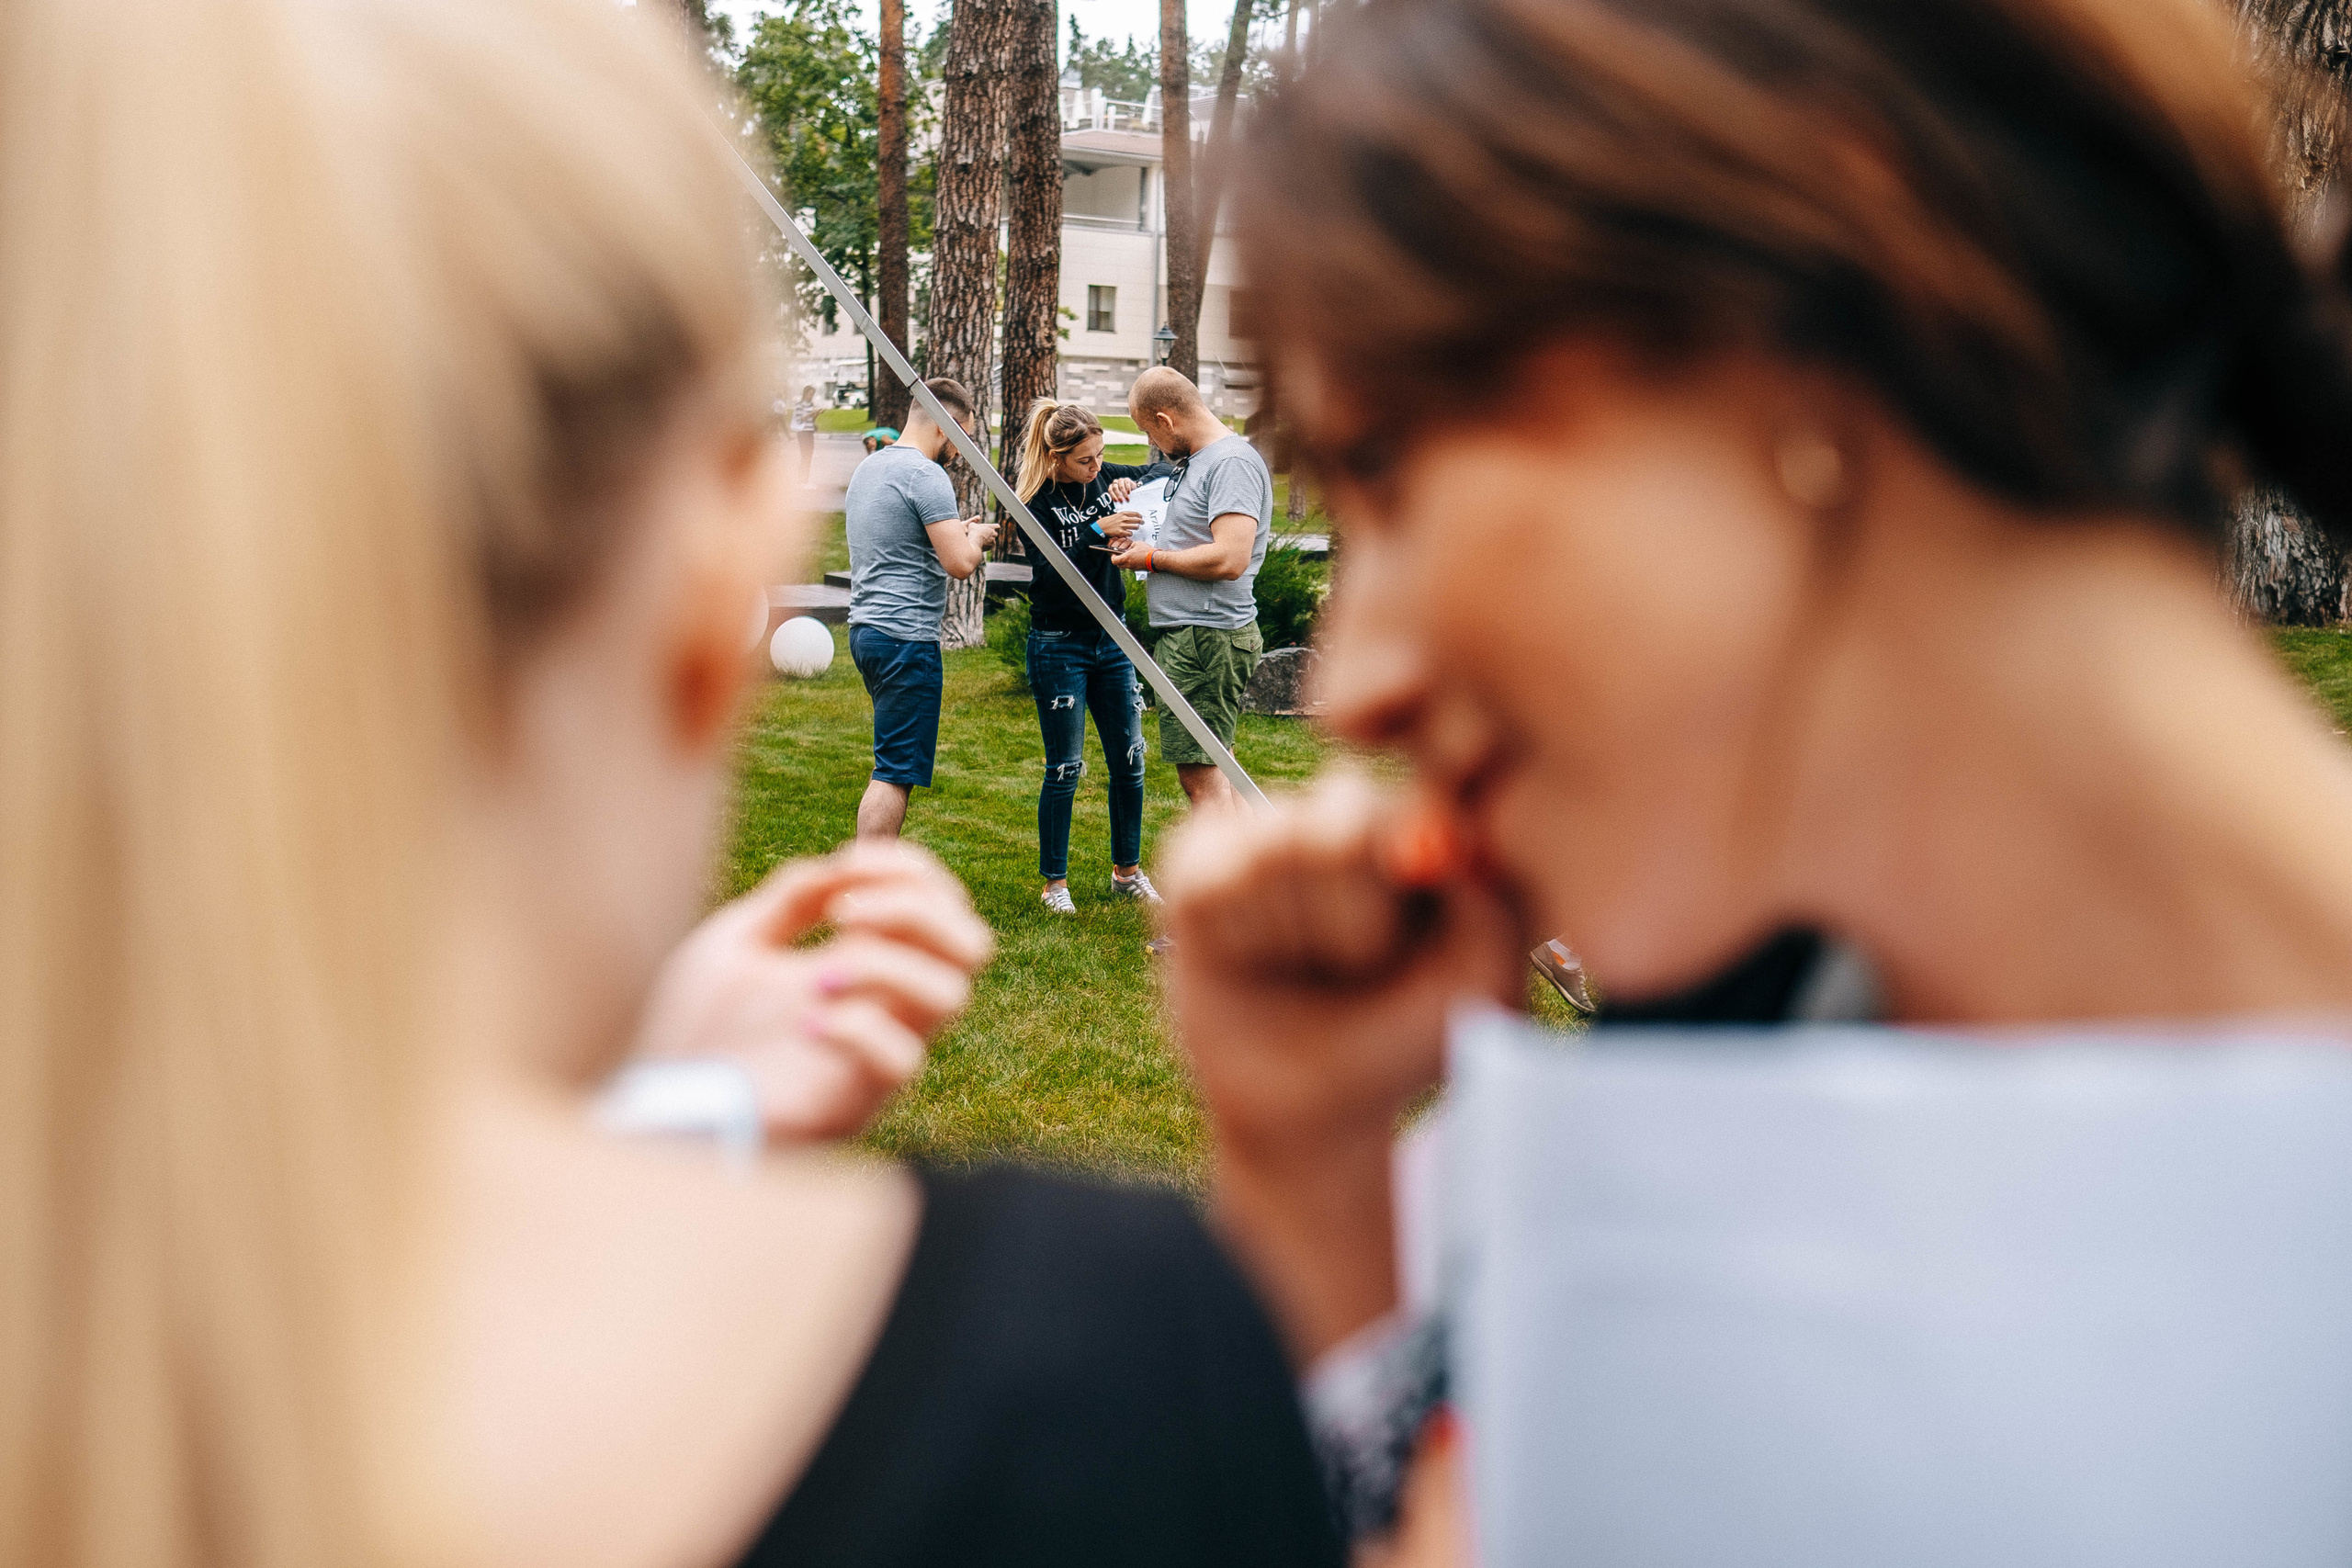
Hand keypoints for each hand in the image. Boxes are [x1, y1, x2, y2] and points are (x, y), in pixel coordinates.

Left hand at [631, 841, 994, 1141]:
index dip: (912, 869)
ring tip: (818, 977)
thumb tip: (843, 867)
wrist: (662, 1106)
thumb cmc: (696, 1030)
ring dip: (888, 964)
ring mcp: (878, 1049)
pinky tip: (804, 1026)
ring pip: (952, 994)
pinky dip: (859, 1027)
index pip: (939, 904)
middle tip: (845, 914)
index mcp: (865, 959)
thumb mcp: (736, 941)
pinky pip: (903, 1060)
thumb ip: (790, 898)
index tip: (850, 862)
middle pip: (973, 944)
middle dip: (919, 908)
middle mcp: (885, 1002)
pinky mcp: (859, 1097)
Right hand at [969, 518, 999, 550]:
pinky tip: (981, 544)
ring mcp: (993, 541)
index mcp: (991, 527)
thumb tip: (975, 522)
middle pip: (995, 534)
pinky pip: (990, 546)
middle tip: (985, 534)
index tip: (992, 528)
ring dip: (989, 540)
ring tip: (982, 540)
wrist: (974, 543)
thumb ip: (974, 522)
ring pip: (993, 540)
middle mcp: (993, 534)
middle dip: (991, 534)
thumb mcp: (972, 525)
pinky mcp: (990, 547)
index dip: (995, 527)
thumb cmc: (973, 533)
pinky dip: (986, 545)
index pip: (997, 526)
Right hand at [1097, 510, 1141, 542]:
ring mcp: (1122, 526)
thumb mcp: (1118, 515)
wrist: (1102, 526)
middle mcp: (1123, 519)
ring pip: (1135, 527)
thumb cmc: (1110, 521)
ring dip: (1137, 527)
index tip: (1141, 517)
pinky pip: (1130, 533)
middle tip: (1142, 523)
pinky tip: (1129, 533)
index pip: (1135, 514)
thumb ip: (1125, 515)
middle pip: (1137, 520)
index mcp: (1123, 514)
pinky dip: (1130, 534)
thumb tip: (1134, 517)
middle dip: (1141, 522)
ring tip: (1136, 528)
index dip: (1140, 516)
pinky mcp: (1121, 532)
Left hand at [1107, 477, 1136, 502]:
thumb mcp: (1120, 496)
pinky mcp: (1127, 479)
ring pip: (1121, 487)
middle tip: (1121, 501)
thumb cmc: (1125, 494)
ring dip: (1124, 494)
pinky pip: (1126, 484)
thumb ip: (1118, 498)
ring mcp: (1121, 480)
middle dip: (1118, 495)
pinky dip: (1128, 489)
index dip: (1113, 495)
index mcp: (1112, 486)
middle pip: (1115, 488)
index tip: (1116, 501)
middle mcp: (1115, 482)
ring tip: (1127, 499)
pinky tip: (1129, 493)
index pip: (1110, 490)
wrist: (1133, 489)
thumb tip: (1118, 503)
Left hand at [1109, 537, 1151, 569]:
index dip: (1113, 557)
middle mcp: (1128, 565)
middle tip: (1120, 555)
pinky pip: (1131, 567)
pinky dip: (1130, 563)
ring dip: (1124, 562)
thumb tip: (1130, 547)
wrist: (1156, 559)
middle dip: (1117, 560)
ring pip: (1124, 566)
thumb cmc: (1146, 551)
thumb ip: (1131, 546)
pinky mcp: (1138, 569)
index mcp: (1126, 558)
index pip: (1114, 560)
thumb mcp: (1136, 544)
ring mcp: (1133, 568)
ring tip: (1128, 556)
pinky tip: (1135, 558)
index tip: (1114, 553)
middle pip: (1118, 565)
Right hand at [1160, 770, 1523, 1158]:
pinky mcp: (1195, 872)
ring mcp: (1264, 836)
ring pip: (1271, 850)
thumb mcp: (1478, 983)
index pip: (1408, 804)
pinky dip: (1235, 937)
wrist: (1317, 1105)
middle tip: (1357, 963)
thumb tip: (1442, 845)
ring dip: (1293, 933)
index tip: (1405, 935)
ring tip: (1303, 965)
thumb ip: (1489, 906)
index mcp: (1415, 831)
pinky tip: (1249, 960)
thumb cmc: (1403, 1037)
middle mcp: (1338, 818)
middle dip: (1353, 915)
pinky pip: (1208, 879)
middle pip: (1338, 814)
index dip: (1403, 871)